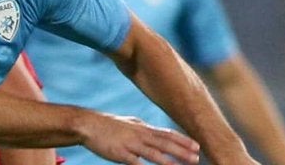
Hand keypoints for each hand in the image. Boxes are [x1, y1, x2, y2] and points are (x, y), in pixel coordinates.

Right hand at [81, 113, 199, 164]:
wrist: (87, 125)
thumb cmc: (108, 125)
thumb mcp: (129, 123)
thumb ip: (142, 128)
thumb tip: (154, 131)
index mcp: (143, 128)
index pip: (167, 134)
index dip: (183, 140)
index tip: (197, 146)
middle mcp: (139, 135)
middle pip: (164, 143)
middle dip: (182, 151)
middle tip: (197, 158)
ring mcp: (130, 144)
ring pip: (154, 153)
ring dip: (169, 161)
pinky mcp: (120, 153)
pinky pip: (135, 162)